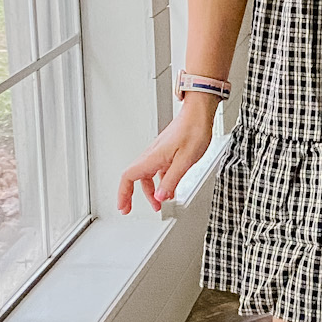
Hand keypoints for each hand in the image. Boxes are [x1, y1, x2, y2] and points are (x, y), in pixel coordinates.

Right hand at [117, 96, 216, 214]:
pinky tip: (169, 188)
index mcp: (152, 157)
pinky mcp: (166, 151)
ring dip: (149, 191)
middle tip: (129, 209)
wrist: (199, 113)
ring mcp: (158, 152)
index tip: (122, 207)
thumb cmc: (194, 130)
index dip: (123, 194)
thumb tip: (160, 196)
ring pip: (147, 175)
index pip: (129, 177)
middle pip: (135, 178)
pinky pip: (157, 170)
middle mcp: (152, 154)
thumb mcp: (185, 161)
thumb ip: (171, 180)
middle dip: (131, 196)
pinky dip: (160, 182)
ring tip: (158, 203)